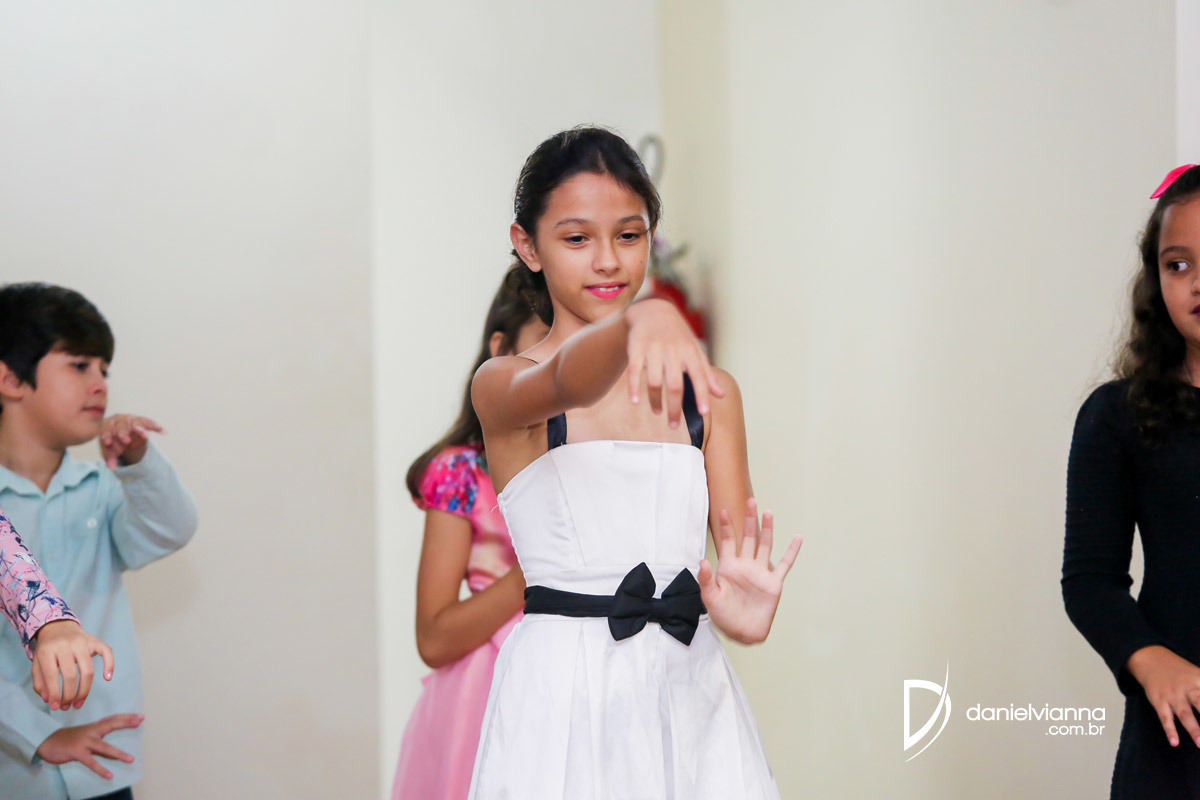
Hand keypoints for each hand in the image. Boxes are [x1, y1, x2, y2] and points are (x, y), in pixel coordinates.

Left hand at [31, 620, 114, 709]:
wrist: (57, 626)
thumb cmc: (47, 649)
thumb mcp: (37, 663)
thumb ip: (40, 682)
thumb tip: (49, 699)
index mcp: (47, 650)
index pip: (51, 675)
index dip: (54, 693)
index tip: (55, 707)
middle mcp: (65, 645)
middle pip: (71, 675)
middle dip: (69, 695)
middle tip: (67, 707)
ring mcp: (82, 642)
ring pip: (88, 669)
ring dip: (84, 690)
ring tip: (79, 703)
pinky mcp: (94, 640)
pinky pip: (106, 651)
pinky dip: (110, 664)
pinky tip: (108, 678)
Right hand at [36, 713, 142, 778]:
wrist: (45, 742)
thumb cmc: (67, 740)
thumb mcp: (84, 738)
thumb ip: (99, 743)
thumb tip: (114, 752)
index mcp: (93, 727)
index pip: (112, 720)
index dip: (126, 718)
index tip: (140, 717)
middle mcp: (90, 732)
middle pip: (111, 725)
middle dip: (126, 723)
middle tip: (139, 721)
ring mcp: (84, 742)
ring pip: (104, 747)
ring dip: (118, 754)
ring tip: (131, 759)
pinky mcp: (77, 752)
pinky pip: (91, 762)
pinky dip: (101, 769)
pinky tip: (109, 775)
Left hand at [100, 414, 163, 467]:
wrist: (121, 430)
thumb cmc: (113, 440)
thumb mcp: (109, 449)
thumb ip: (110, 457)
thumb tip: (112, 468)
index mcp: (108, 425)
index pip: (106, 430)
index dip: (107, 436)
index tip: (108, 443)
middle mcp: (120, 420)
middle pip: (121, 426)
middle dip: (123, 433)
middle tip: (126, 442)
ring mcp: (132, 419)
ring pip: (136, 423)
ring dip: (141, 430)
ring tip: (147, 437)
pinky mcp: (142, 421)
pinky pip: (150, 423)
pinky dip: (156, 427)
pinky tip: (164, 432)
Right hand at [624, 298, 723, 428]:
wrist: (653, 311)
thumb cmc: (678, 336)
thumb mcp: (695, 351)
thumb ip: (707, 374)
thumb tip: (720, 395)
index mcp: (690, 351)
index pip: (699, 376)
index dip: (702, 395)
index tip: (704, 413)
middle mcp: (673, 350)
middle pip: (675, 385)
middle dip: (674, 408)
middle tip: (672, 425)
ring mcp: (654, 348)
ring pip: (653, 381)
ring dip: (655, 401)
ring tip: (658, 412)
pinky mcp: (636, 347)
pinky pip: (633, 371)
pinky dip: (634, 388)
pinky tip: (635, 401)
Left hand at [697, 497, 802, 643]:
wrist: (741, 632)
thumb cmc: (723, 616)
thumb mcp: (710, 597)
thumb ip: (706, 579)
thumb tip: (703, 561)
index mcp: (729, 567)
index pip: (728, 541)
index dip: (726, 526)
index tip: (722, 510)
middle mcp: (745, 566)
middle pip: (748, 537)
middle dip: (749, 520)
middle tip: (750, 501)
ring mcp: (760, 573)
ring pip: (765, 545)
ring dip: (767, 529)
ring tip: (768, 512)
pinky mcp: (773, 583)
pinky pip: (784, 564)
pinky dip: (791, 551)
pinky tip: (797, 538)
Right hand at [1127, 645, 1199, 746]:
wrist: (1151, 659)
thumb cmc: (1181, 673)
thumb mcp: (1199, 675)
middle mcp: (1188, 688)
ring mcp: (1172, 695)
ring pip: (1184, 713)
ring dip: (1193, 729)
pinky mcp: (1159, 701)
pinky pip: (1164, 717)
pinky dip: (1169, 730)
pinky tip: (1174, 742)